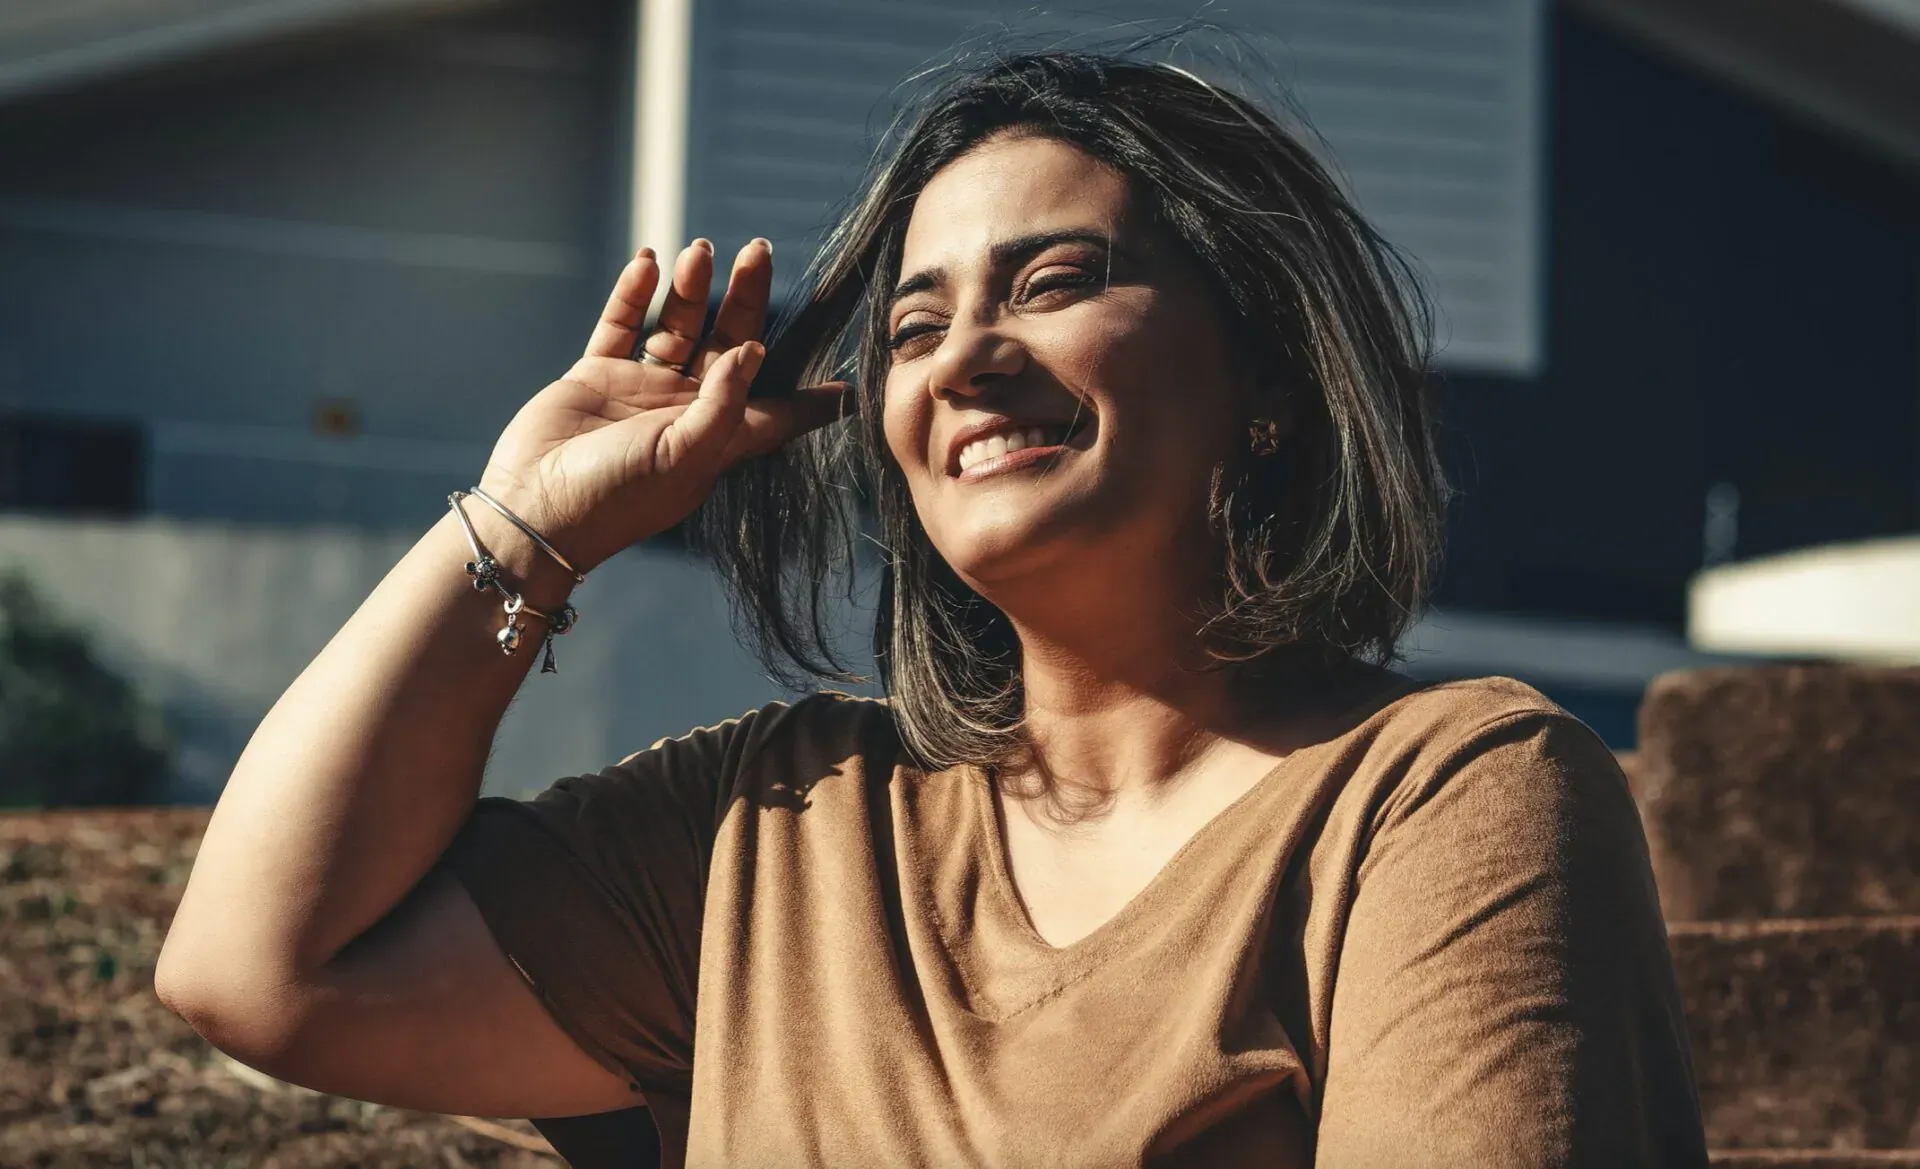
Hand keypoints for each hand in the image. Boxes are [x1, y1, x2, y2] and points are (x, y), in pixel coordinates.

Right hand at [476, 238, 847, 571]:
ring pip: (677, 327)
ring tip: (702, 249)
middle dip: (747, 298)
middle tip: (760, 250)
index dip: (810, 399)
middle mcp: (685, 410)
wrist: (537, 511)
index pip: (776, 411)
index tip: (846, 384)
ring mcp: (640, 390)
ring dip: (691, 288)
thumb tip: (756, 348)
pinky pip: (621, 325)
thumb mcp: (686, 455)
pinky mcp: (596, 377)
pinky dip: (634, 293)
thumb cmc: (618, 497)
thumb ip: (726, 403)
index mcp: (718, 438)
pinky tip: (649, 261)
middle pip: (729, 343)